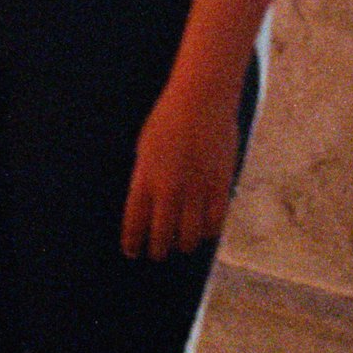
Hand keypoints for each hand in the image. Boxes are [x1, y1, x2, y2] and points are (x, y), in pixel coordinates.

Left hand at [120, 75, 240, 260]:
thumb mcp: (145, 148)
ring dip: (183, 244)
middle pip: (161, 236)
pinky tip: (204, 232)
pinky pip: (215, 221)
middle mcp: (169, 188)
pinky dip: (208, 231)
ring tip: (182, 245)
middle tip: (157, 253)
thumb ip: (146, 178)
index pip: (135, 223)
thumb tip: (149, 206)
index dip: (132, 243)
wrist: (202, 98)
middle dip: (157, 250)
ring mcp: (196, 188)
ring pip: (189, 235)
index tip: (132, 252)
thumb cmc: (169, 118)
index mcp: (145, 178)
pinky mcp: (220, 184)